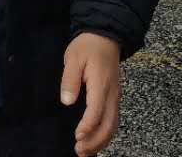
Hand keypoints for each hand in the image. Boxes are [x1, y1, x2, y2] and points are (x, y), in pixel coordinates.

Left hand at [61, 32, 120, 155]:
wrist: (105, 36)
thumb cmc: (88, 46)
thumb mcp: (73, 58)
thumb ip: (70, 79)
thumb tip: (67, 101)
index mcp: (101, 84)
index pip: (97, 110)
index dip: (88, 126)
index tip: (77, 135)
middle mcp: (112, 94)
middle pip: (109, 124)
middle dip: (96, 141)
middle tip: (79, 150)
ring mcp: (115, 96)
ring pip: (113, 125)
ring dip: (101, 141)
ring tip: (86, 151)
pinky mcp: (113, 97)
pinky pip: (112, 120)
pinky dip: (105, 133)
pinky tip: (95, 140)